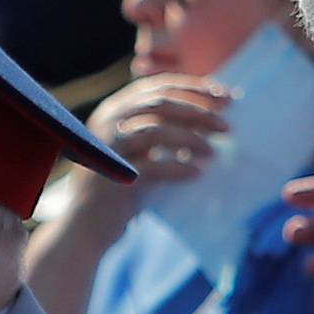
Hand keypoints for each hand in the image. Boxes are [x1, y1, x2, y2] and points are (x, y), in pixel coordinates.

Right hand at [84, 75, 231, 195]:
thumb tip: (211, 116)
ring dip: (190, 138)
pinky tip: (198, 173)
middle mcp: (107, 122)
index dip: (194, 88)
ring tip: (214, 151)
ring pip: (155, 131)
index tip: (225, 96)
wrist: (86, 225)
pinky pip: (152, 167)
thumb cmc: (121, 185)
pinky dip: (178, 168)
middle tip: (226, 126)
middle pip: (160, 105)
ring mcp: (107, 148)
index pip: (158, 87)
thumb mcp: (140, 149)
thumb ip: (162, 128)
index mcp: (115, 109)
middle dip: (198, 112)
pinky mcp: (112, 177)